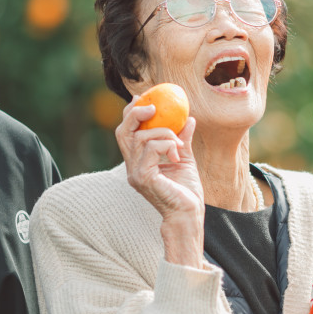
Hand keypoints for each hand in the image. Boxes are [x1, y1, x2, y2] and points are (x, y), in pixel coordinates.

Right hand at [116, 99, 204, 265]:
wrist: (189, 214)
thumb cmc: (187, 192)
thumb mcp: (185, 159)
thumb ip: (182, 140)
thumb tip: (189, 118)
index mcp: (138, 162)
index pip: (127, 134)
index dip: (130, 114)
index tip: (142, 99)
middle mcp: (132, 167)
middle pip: (123, 132)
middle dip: (135, 114)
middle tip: (153, 107)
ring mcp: (135, 173)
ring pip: (141, 137)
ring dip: (164, 133)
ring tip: (178, 145)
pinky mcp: (142, 177)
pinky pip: (151, 147)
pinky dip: (167, 144)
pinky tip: (177, 155)